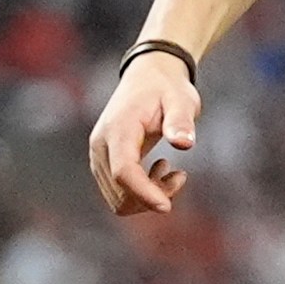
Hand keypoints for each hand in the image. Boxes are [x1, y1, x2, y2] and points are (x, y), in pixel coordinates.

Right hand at [89, 53, 201, 216]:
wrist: (148, 77)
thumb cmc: (167, 88)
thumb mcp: (181, 99)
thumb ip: (181, 120)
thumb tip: (184, 143)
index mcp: (118, 129)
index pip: (124, 171)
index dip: (144, 193)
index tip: (167, 207)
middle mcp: (101, 146)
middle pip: (120, 193)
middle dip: (153, 196)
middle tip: (180, 176)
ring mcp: (100, 157)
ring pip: (118, 199)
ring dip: (149, 197)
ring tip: (173, 174)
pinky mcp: (104, 164)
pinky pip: (119, 194)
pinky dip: (143, 194)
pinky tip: (162, 172)